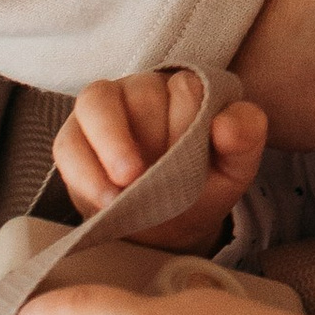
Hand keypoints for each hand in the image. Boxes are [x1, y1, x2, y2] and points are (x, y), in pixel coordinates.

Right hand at [54, 67, 269, 244]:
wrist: (168, 226)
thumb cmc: (201, 186)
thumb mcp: (236, 167)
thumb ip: (245, 136)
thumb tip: (225, 124)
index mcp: (186, 88)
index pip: (185, 88)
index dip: (188, 125)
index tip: (195, 163)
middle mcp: (142, 89)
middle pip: (142, 95)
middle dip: (153, 140)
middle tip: (164, 179)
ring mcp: (103, 110)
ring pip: (98, 104)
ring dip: (113, 146)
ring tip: (129, 186)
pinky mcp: (73, 139)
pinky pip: (69, 144)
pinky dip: (86, 173)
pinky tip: (108, 201)